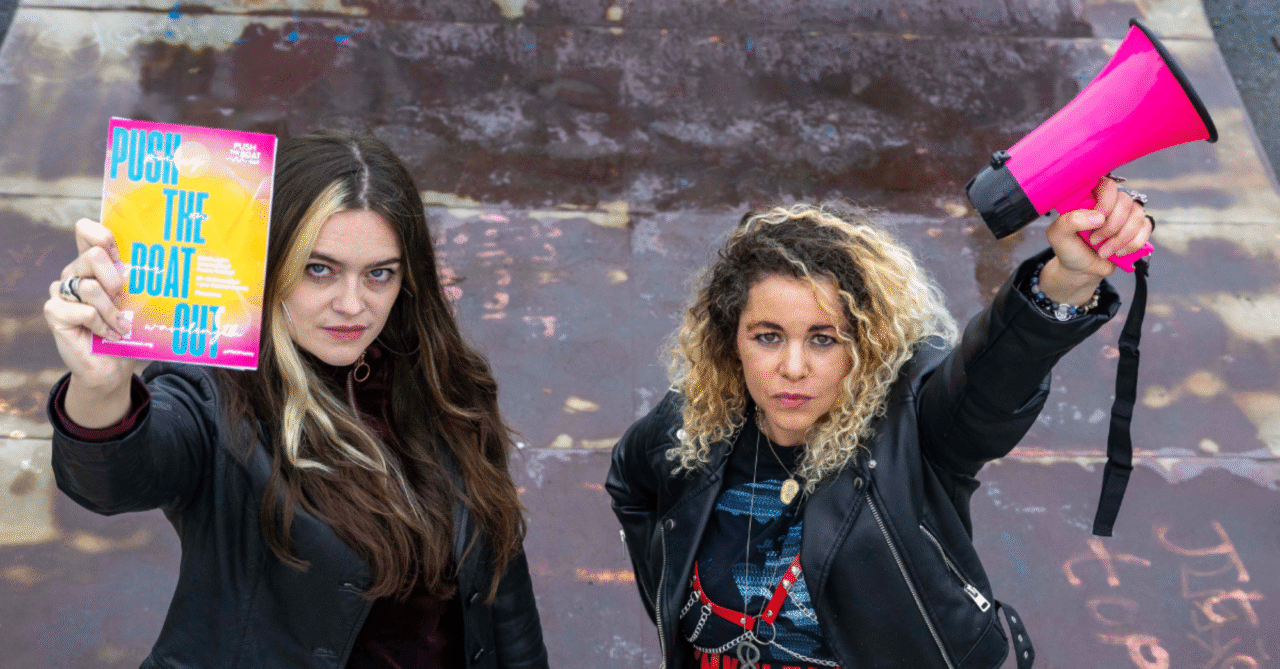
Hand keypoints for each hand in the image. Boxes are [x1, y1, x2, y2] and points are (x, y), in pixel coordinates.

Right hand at [43, 219, 133, 421]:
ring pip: (90, 287)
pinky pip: (83, 311)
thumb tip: (153, 264)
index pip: (87, 231)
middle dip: (116, 281)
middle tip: (123, 302)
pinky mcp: (54, 312)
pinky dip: (100, 325)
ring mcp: (62, 292)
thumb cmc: (128, 329)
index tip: (119, 254)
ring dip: (112, 310)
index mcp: (95, 264)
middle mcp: (76, 273)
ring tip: (120, 325)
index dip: (101, 235)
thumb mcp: (137, 301)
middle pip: (94, 256)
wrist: (113, 365)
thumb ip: (136, 280)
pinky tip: (106, 335)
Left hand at [1046, 177, 1152, 277]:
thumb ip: (1070, 221)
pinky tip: (1118, 253)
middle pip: (1125, 201)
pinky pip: (1146, 228)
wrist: (1081, 269)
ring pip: (1138, 216)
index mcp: (1090, 196)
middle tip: (1094, 240)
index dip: (1105, 203)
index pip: (1107, 185)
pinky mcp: (1137, 228)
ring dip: (1121, 238)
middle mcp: (1111, 202)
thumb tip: (1099, 217)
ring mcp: (1126, 214)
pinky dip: (1133, 244)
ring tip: (1103, 251)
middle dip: (1111, 226)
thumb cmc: (1068, 247)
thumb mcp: (1058, 234)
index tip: (1095, 222)